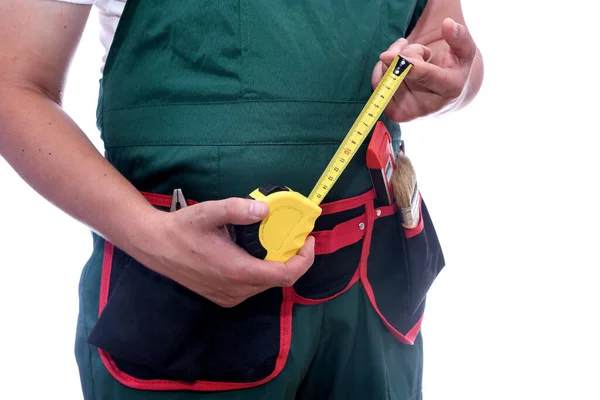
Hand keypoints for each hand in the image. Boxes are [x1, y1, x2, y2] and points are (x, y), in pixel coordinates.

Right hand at [137, 198, 314, 307]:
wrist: (155, 247)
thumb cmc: (182, 229)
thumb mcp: (209, 212)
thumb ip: (237, 209)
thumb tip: (265, 209)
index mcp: (238, 271)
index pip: (286, 275)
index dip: (304, 260)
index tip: (308, 240)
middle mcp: (237, 290)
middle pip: (279, 280)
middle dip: (293, 259)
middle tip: (295, 236)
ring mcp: (230, 297)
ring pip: (266, 284)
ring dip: (278, 265)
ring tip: (278, 241)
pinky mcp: (223, 297)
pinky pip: (253, 287)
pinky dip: (262, 271)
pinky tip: (258, 253)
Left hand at [372, 17, 477, 121]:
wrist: (444, 97)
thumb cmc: (454, 70)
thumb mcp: (464, 52)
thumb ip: (460, 37)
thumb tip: (448, 23)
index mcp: (449, 88)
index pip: (427, 76)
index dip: (413, 66)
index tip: (399, 58)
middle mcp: (429, 105)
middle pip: (402, 69)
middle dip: (408, 52)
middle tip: (422, 52)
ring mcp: (410, 112)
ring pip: (388, 73)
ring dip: (396, 60)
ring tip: (412, 61)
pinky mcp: (395, 113)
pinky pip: (378, 83)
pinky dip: (384, 69)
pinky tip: (398, 67)